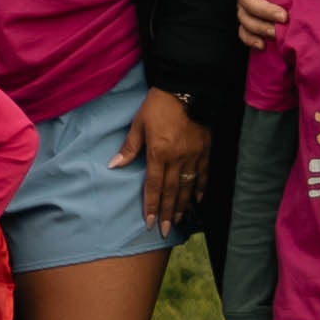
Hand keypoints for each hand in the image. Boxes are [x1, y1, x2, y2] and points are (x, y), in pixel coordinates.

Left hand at [133, 89, 209, 230]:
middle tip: (165, 230)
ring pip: (188, 186)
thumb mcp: (139, 124)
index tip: (149, 222)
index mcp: (158, 153)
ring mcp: (193, 155)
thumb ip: (129, 147)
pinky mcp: (205, 150)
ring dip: (182, 205)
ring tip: (179, 220)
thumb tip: (114, 165)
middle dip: (167, 213)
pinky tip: (198, 199)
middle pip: (171, 191)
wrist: (186, 88)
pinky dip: (201, 188)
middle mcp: (177, 158)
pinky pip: (203, 174)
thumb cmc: (158, 105)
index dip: (151, 206)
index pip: (153, 186)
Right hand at [230, 0, 296, 50]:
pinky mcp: (243, 22)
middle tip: (284, 16)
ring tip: (277, 33)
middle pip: (249, 0)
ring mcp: (242, 7)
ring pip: (245, 19)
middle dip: (266, 10)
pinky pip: (243, 33)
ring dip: (261, 27)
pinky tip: (263, 45)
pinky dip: (251, 40)